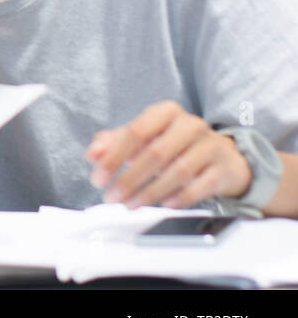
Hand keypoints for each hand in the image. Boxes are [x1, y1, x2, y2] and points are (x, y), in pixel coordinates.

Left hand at [86, 100, 252, 208]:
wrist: (222, 157)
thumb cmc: (174, 145)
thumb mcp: (142, 138)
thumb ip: (113, 142)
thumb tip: (93, 153)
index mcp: (165, 112)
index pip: (135, 132)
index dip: (114, 157)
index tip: (99, 178)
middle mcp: (190, 125)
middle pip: (155, 154)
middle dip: (129, 179)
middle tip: (112, 197)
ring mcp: (210, 146)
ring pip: (177, 171)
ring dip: (150, 192)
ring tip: (131, 205)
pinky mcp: (224, 168)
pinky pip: (201, 185)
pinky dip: (181, 197)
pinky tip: (165, 204)